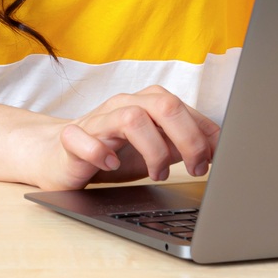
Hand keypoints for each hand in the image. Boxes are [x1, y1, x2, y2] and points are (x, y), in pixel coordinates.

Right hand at [15, 85, 221, 190]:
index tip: (218, 160)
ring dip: (154, 149)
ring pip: (132, 117)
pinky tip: (111, 165)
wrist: (59, 155)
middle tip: (197, 168)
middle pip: (164, 106)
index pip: (185, 109)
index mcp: (147, 103)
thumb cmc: (112, 151)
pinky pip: (83, 138)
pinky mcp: (72, 138)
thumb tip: (217, 151)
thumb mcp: (155, 149)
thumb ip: (182, 145)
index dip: (206, 135)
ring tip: (159, 173)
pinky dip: (100, 152)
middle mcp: (125, 104)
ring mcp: (98, 120)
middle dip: (188, 139)